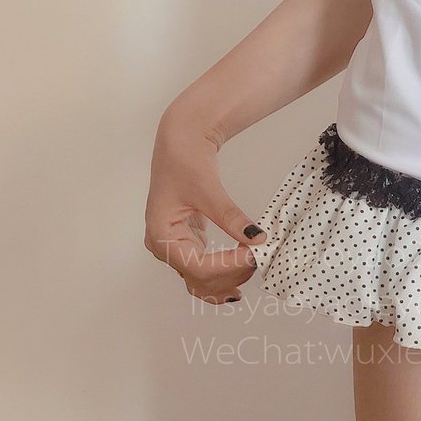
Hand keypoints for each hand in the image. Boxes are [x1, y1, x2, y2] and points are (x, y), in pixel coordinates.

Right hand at [144, 112, 262, 304]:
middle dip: (230, 274)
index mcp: (161, 236)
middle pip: (199, 278)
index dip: (228, 266)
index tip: (255, 254)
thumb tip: (257, 238)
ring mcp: (175, 245)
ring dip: (228, 277)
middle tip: (260, 258)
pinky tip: (243, 270)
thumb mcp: (208, 189)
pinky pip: (204, 265)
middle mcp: (164, 246)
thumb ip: (230, 216)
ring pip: (202, 277)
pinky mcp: (187, 240)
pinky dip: (224, 270)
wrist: (181, 142)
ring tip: (254, 265)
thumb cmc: (185, 159)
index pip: (197, 266)